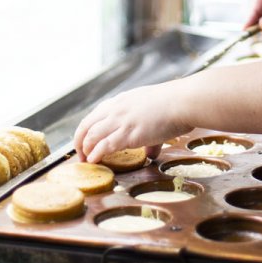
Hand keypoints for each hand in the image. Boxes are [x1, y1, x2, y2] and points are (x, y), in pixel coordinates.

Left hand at [73, 82, 187, 163]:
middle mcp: (116, 109)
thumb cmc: (174, 104)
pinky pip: (104, 146)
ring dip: (85, 150)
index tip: (86, 141)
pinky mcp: (127, 134)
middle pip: (86, 125)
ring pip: (91, 135)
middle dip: (79, 141)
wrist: (182, 102)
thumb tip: (150, 152)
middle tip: (80, 155)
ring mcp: (120, 121)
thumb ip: (149, 135)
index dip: (87, 129)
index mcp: (122, 101)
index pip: (95, 114)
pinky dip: (96, 154)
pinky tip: (93, 161)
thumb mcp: (154, 113)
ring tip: (85, 161)